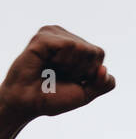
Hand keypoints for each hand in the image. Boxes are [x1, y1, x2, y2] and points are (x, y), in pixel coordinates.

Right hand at [0, 26, 115, 126]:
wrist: (28, 103)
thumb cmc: (54, 97)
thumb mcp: (86, 94)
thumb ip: (103, 84)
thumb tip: (104, 69)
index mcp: (78, 48)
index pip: (99, 54)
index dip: (89, 73)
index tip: (71, 80)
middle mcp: (66, 38)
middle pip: (94, 52)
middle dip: (81, 71)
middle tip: (59, 75)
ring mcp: (54, 35)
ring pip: (82, 48)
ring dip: (70, 67)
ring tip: (52, 70)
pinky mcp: (43, 37)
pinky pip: (69, 45)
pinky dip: (62, 61)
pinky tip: (47, 63)